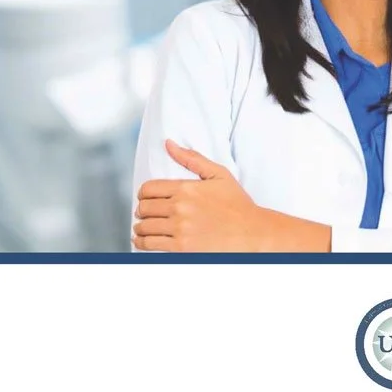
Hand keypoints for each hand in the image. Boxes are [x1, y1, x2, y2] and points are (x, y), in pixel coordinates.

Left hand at [132, 139, 269, 251]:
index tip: (146, 198)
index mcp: (186, 188)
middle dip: (141, 210)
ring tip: (143, 228)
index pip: (148, 189)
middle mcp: (180, 207)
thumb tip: (169, 144)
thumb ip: (192, 158)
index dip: (143, 193)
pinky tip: (144, 240)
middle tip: (145, 213)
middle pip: (143, 208)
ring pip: (143, 227)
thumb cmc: (236, 203)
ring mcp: (180, 228)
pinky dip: (141, 242)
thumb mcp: (218, 174)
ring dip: (139, 227)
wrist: (251, 232)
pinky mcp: (181, 248)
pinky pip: (149, 244)